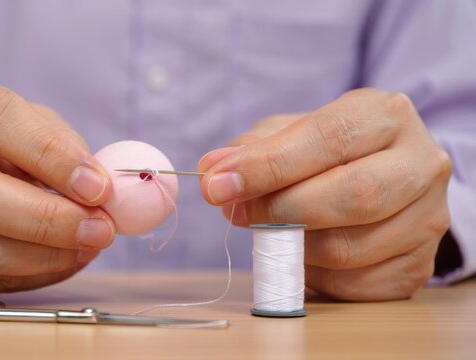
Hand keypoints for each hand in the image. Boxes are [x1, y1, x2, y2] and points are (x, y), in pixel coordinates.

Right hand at [0, 81, 113, 295]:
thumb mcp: (30, 125)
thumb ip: (63, 147)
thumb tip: (98, 191)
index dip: (48, 153)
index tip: (97, 186)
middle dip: (44, 218)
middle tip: (98, 229)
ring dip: (39, 256)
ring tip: (86, 248)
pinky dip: (26, 276)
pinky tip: (59, 261)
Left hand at [199, 88, 451, 300]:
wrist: (384, 180)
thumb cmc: (328, 153)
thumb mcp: (291, 133)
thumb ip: (251, 149)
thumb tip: (213, 171)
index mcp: (387, 115)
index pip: (327, 139)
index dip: (267, 166)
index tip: (218, 185)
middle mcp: (421, 163)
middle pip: (353, 195)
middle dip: (281, 210)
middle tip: (238, 214)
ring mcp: (428, 218)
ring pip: (349, 248)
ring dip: (293, 246)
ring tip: (270, 231)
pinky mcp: (418, 265)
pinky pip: (354, 284)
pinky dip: (313, 274)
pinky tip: (301, 252)